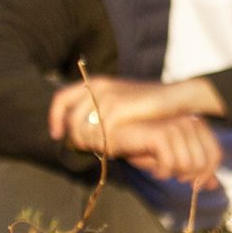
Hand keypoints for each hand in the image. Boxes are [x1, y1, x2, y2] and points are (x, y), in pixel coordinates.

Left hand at [50, 81, 222, 186]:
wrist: (176, 97)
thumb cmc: (150, 103)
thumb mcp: (121, 98)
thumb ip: (101, 108)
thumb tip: (82, 129)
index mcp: (96, 83)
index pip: (61, 99)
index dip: (55, 118)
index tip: (57, 135)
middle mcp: (98, 88)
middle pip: (72, 121)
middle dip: (77, 139)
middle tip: (89, 150)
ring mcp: (108, 98)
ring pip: (85, 131)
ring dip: (93, 145)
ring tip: (106, 149)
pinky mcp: (118, 110)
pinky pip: (101, 135)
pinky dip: (106, 146)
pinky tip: (116, 149)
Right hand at [112, 114, 222, 186]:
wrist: (118, 137)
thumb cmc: (146, 147)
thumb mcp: (174, 160)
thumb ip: (195, 170)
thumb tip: (214, 185)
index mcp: (197, 125)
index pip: (215, 155)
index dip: (207, 174)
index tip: (195, 185)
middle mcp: (189, 122)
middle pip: (202, 163)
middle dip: (187, 175)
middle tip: (171, 174)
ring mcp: (175, 126)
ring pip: (187, 164)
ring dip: (172, 173)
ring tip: (160, 170)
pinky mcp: (160, 133)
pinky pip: (170, 163)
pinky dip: (161, 172)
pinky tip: (154, 170)